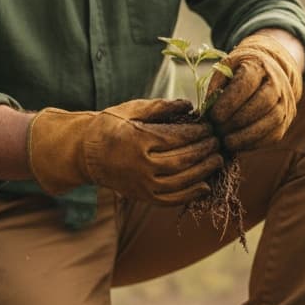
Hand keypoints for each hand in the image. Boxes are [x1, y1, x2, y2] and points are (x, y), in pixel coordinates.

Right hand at [28, 98, 222, 204]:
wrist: (86, 154)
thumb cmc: (110, 126)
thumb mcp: (131, 109)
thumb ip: (160, 107)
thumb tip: (189, 104)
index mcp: (139, 140)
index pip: (179, 137)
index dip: (199, 133)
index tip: (210, 127)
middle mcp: (142, 165)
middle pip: (184, 160)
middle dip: (206, 150)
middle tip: (218, 142)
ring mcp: (143, 185)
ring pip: (182, 182)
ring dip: (204, 172)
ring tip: (217, 160)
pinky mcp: (143, 197)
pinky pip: (172, 200)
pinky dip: (191, 194)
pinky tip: (205, 185)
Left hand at [206, 33, 302, 152]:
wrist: (270, 69)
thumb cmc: (240, 71)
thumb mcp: (225, 69)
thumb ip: (215, 86)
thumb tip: (207, 110)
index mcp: (259, 65)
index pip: (247, 83)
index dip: (230, 102)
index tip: (213, 116)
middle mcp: (277, 82)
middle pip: (263, 102)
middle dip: (238, 120)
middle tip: (218, 131)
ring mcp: (285, 101)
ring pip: (272, 120)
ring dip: (247, 135)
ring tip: (226, 142)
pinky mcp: (286, 119)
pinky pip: (274, 134)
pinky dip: (255, 143)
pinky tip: (238, 145)